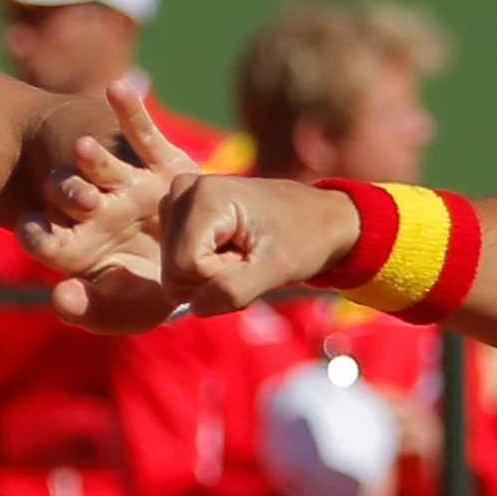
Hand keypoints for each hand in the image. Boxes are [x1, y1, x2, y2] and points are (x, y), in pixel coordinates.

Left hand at [28, 88, 189, 328]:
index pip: (44, 237)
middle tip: (79, 198)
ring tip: (84, 150)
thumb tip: (58, 295)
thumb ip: (91, 311)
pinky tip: (118, 89)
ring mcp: (128, 185)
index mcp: (78, 245)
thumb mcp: (127, 313)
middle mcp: (97, 210)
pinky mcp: (163, 165)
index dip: (35, 233)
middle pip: (69, 195)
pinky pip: (143, 135)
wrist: (207, 271)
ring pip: (101, 166)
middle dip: (66, 192)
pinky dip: (130, 111)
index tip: (34, 229)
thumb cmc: (153, 295)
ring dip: (91, 158)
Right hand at [158, 173, 363, 318]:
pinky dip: (206, 264)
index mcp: (205, 196)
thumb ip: (232, 291)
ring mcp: (180, 197)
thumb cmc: (306, 239)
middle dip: (212, 276)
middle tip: (248, 256)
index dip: (219, 278)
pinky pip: (178, 258)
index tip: (252, 258)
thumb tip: (192, 306)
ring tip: (242, 250)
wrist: (321, 217)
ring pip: (174, 266)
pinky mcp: (181, 208)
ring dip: (210, 272)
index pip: (185, 267)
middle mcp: (184, 189)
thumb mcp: (276, 269)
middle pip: (175, 268)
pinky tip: (231, 247)